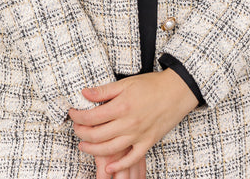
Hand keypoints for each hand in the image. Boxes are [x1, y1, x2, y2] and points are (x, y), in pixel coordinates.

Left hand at [68, 69, 197, 173]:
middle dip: (82, 133)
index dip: (78, 117)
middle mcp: (128, 123)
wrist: (177, 91)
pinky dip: (119, 165)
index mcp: (121, 106)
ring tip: (83, 146)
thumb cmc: (152, 84)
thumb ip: (104, 90)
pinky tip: (109, 167)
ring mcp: (138, 135)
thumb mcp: (126, 83)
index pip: (92, 117)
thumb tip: (84, 93)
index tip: (72, 114)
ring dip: (93, 150)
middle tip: (76, 130)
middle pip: (97, 135)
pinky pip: (132, 158)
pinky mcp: (148, 142)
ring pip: (110, 149)